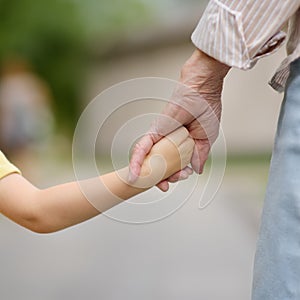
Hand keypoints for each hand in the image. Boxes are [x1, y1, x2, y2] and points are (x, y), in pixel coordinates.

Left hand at [129, 49, 229, 190]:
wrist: (202, 87)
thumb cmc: (207, 108)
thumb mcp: (207, 138)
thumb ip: (200, 155)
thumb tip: (195, 171)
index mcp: (182, 144)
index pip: (175, 164)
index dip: (176, 176)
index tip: (181, 178)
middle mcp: (169, 141)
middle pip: (160, 165)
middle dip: (162, 179)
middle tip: (166, 185)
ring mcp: (160, 136)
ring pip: (149, 161)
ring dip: (149, 176)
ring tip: (155, 185)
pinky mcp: (154, 130)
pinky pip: (142, 147)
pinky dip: (136, 161)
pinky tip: (133, 175)